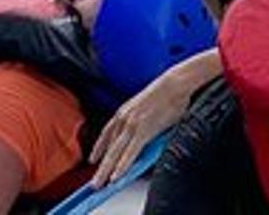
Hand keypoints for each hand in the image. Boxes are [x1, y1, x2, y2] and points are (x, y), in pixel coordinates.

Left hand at [89, 62, 202, 185]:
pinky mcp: (143, 130)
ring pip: (115, 153)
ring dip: (106, 171)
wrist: (176, 83)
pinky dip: (122, 166)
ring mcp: (132, 124)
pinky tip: (116, 177)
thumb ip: (141, 123)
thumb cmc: (167, 94)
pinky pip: (130, 153)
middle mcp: (123, 118)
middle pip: (108, 147)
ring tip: (99, 185)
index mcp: (124, 112)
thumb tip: (141, 138)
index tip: (93, 159)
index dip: (99, 148)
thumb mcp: (147, 107)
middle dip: (100, 167)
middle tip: (93, 183)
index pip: (106, 133)